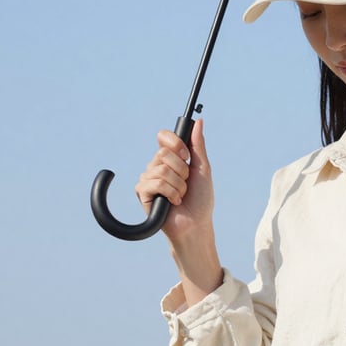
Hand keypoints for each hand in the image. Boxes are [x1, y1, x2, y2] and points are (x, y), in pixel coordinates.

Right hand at [135, 119, 214, 243]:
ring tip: (180, 196)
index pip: (163, 137)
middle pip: (164, 153)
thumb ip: (198, 145)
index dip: (174, 142)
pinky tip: (173, 202)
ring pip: (162, 169)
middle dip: (182, 170)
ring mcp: (149, 179)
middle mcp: (157, 166)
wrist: (196, 224)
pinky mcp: (143, 193)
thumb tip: (198, 121)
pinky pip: (156, 183)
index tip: (186, 155)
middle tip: (186, 183)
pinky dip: (171, 193)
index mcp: (171, 158)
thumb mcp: (202, 169)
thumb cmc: (201, 199)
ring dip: (179, 185)